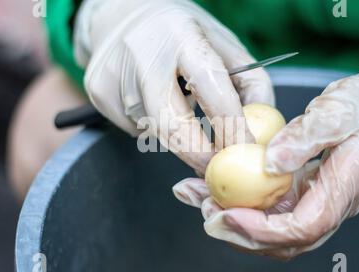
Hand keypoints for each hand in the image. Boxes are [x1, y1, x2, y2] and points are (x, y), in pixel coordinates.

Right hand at [74, 0, 273, 174]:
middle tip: (214, 169)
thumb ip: (250, 84)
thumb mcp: (223, 44)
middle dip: (198, 155)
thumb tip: (259, 130)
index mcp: (183, 37)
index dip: (231, 130)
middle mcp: (144, 55)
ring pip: (153, 130)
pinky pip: (133, 127)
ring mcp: (116, 76)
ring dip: (174, 135)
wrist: (121, 16)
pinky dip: (150, 125)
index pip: (212, 92)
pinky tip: (151, 99)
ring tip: (177, 105)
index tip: (244, 154)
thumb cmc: (181, 33)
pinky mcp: (99, 92)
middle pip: (172, 126)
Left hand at [173, 57, 358, 258]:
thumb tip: (268, 162)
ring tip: (196, 194)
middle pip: (282, 240)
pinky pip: (271, 206)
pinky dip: (240, 201)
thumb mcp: (343, 108)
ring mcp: (316, 199)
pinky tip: (214, 184)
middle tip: (201, 207)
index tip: (226, 214)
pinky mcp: (306, 189)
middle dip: (237, 232)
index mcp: (344, 189)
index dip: (261, 230)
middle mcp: (329, 204)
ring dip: (232, 218)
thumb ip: (307, 135)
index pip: (302, 228)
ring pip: (272, 226)